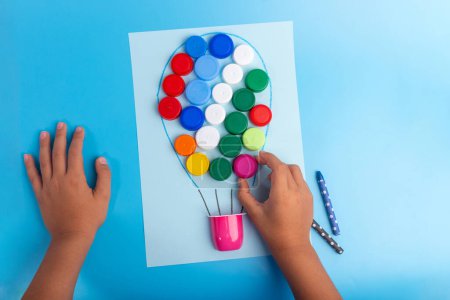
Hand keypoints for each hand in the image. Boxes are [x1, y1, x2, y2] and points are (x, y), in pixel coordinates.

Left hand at [23, 122, 110, 241]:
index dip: (77, 140)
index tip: (79, 129)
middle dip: (60, 137)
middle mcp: (59, 179)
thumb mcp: (103, 197)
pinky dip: (29, 166)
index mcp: (76, 178)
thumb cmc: (89, 218)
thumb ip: (103, 177)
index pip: (75, 153)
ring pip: (44, 161)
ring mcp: (48, 187)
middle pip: (58, 153)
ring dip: (44, 146)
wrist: (71, 236)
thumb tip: (100, 160)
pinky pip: (33, 177)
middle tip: (61, 124)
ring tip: (44, 133)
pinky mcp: (40, 195)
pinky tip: (26, 156)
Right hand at [238, 151, 312, 253]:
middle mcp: (297, 190)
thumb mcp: (254, 213)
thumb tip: (241, 181)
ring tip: (272, 180)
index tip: (260, 156)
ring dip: (283, 170)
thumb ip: (245, 195)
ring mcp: (305, 194)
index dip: (269, 158)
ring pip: (296, 172)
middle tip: (263, 166)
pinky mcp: (309, 198)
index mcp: (282, 193)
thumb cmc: (272, 231)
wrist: (293, 246)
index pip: (278, 167)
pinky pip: (300, 181)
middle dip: (274, 163)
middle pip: (287, 167)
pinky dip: (291, 179)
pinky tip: (282, 189)